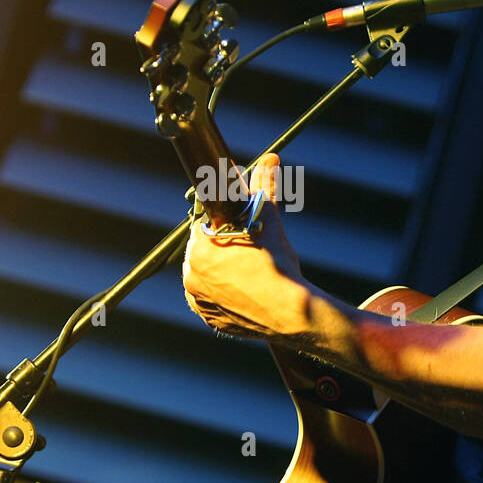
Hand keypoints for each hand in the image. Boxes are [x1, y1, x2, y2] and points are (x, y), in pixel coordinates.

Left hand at [182, 153, 308, 338]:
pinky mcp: (211, 321)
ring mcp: (199, 302)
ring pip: (206, 279)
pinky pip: (212, 303)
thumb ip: (265, 186)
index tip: (238, 228)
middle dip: (221, 248)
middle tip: (247, 250)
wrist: (290, 310)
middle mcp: (191, 276)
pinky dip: (224, 297)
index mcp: (199, 248)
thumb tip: (270, 160)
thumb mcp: (270, 220)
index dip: (223, 225)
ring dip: (220, 273)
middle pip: (203, 253)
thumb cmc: (277, 265)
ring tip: (248, 272)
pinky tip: (244, 292)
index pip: (204, 227)